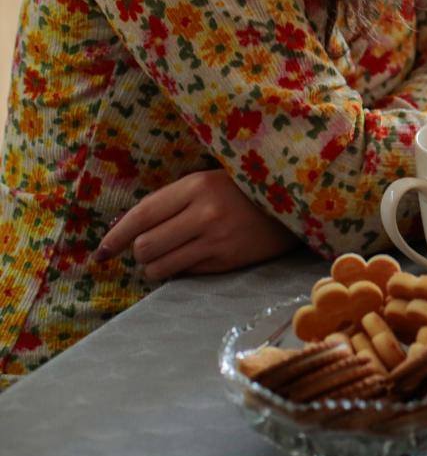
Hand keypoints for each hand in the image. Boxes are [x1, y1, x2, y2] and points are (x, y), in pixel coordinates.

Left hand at [94, 169, 298, 280]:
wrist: (296, 202)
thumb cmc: (245, 189)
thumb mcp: (208, 182)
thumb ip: (171, 201)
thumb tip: (123, 228)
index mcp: (196, 187)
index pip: (141, 215)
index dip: (115, 236)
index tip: (100, 252)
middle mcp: (204, 213)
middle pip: (145, 246)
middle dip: (138, 253)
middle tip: (147, 250)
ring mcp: (217, 239)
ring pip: (160, 266)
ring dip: (154, 267)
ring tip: (166, 259)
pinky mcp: (228, 260)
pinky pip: (185, 273)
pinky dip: (179, 270)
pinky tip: (191, 259)